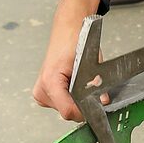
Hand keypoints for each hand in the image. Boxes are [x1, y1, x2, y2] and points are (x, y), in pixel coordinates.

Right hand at [31, 0, 105, 121]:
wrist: (67, 30)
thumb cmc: (75, 42)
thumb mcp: (92, 64)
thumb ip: (97, 85)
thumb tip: (103, 101)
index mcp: (50, 81)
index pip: (68, 111)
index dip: (84, 111)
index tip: (95, 107)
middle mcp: (42, 89)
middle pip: (67, 112)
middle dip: (81, 104)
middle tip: (87, 88)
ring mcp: (40, 92)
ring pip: (65, 109)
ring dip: (75, 101)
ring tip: (77, 82)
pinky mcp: (42, 93)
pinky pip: (61, 103)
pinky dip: (69, 97)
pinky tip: (71, 85)